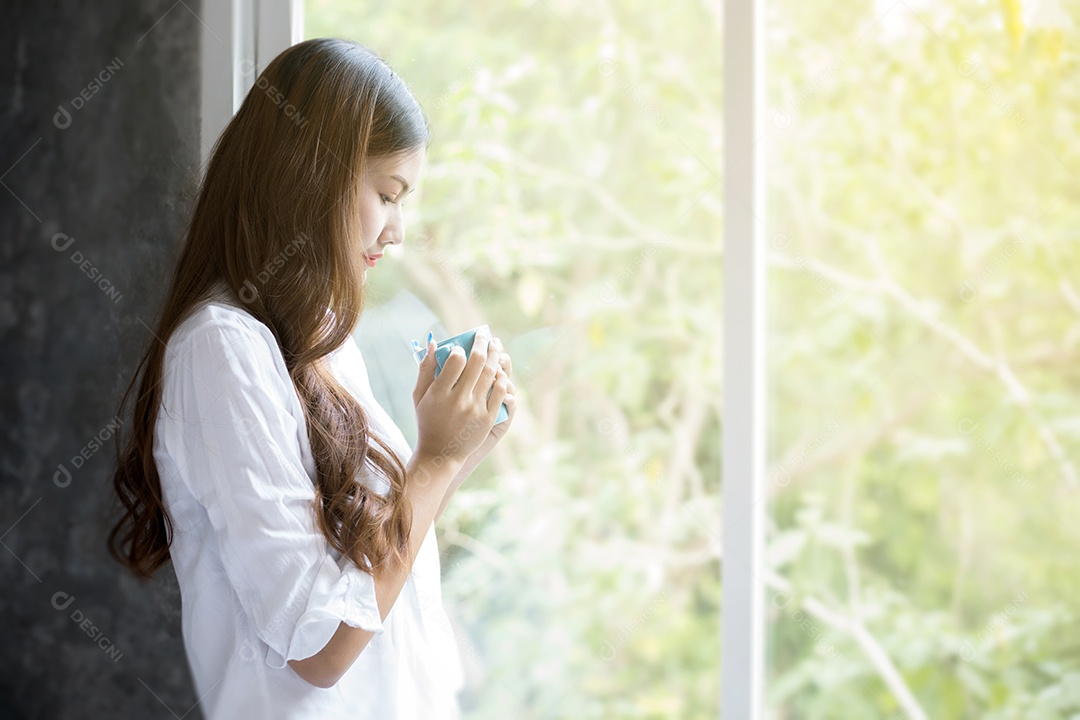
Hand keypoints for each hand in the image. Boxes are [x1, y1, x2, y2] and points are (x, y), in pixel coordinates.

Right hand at [412, 329, 508, 464]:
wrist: (440, 454)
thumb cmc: (427, 421)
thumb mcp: (418, 396)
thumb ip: (425, 368)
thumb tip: (435, 342)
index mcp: (439, 393)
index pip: (456, 361)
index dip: (460, 349)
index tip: (461, 346)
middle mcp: (458, 400)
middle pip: (476, 363)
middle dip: (482, 343)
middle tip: (484, 334)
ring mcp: (475, 410)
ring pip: (491, 374)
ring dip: (496, 356)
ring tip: (496, 345)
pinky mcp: (488, 419)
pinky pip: (500, 392)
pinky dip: (502, 378)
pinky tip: (501, 370)